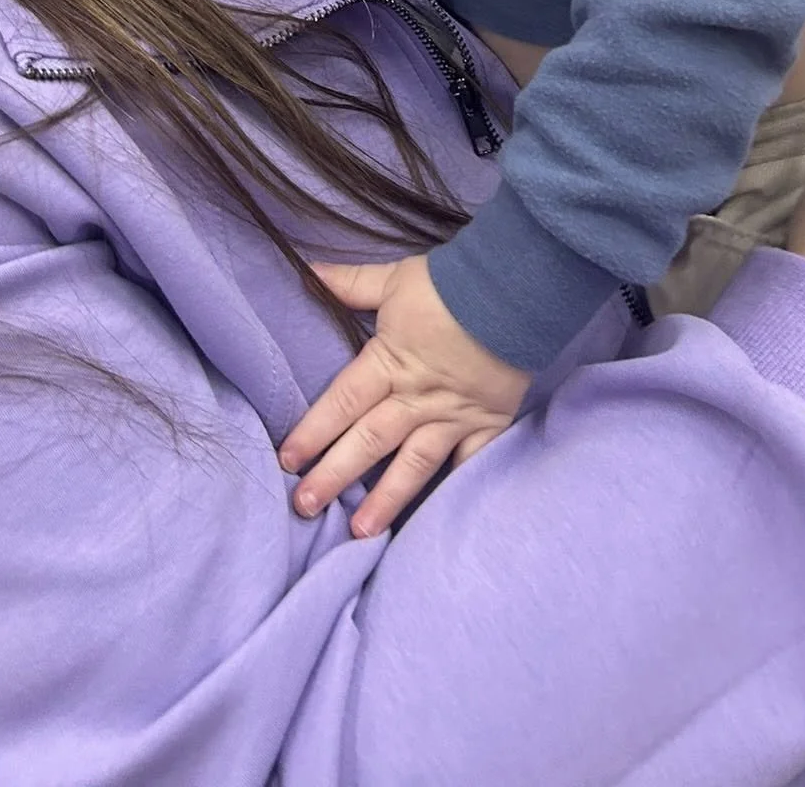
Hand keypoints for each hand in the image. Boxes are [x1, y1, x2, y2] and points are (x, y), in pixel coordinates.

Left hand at [279, 256, 530, 537]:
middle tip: (305, 506)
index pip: (342, 402)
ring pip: (413, 465)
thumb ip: (351, 284)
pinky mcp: (487, 425)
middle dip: (335, 475)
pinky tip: (436, 521)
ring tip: (360, 532)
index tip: (287, 460)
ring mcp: (453, 417)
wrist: (516, 291)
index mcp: (390, 362)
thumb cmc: (452, 285)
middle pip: (369, 441)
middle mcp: (417, 397)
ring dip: (385, 500)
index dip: (313, 431)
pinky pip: (468, 465)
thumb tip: (307, 272)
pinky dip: (454, 492)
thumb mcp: (395, 280)